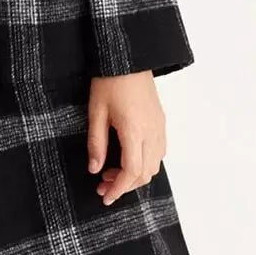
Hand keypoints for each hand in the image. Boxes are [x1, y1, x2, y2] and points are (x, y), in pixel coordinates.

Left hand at [87, 71, 165, 204]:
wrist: (128, 57)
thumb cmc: (110, 80)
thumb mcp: (96, 112)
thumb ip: (96, 143)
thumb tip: (94, 169)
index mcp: (134, 130)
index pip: (131, 171)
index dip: (119, 189)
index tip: (106, 197)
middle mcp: (152, 131)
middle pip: (145, 173)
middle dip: (125, 185)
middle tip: (103, 185)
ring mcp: (159, 127)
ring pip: (154, 165)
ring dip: (135, 175)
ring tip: (111, 172)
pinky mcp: (161, 122)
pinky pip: (158, 152)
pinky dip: (144, 162)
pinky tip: (126, 158)